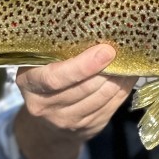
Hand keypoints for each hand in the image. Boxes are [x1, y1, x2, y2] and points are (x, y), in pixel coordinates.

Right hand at [13, 43, 134, 158]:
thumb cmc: (45, 78)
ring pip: (101, 98)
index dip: (82, 66)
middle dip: (107, 70)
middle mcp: (45, 106)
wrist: (46, 123)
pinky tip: (128, 76)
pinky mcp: (87, 127)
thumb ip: (60, 50)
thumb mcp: (41, 63)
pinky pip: (111, 106)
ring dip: (118, 78)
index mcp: (30, 82)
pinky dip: (122, 89)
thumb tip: (98, 30)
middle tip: (123, 51)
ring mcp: (66, 120)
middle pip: (84, 88)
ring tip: (128, 61)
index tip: (106, 51)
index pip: (55, 78)